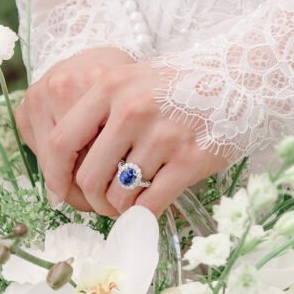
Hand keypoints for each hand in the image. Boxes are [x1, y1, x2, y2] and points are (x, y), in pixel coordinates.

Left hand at [24, 57, 230, 216]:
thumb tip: (67, 163)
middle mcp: (132, 110)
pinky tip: (146, 209)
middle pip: (89, 176)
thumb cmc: (178, 85)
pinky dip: (142, 215)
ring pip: (118, 196)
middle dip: (91, 200)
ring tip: (127, 204)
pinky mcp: (190, 160)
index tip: (59, 191)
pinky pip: (150, 204)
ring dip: (118, 209)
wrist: (239, 78)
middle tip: (102, 203)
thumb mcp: (131, 81)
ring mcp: (163, 136)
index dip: (54, 175)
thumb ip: (98, 112)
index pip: (60, 142)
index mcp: (110, 88)